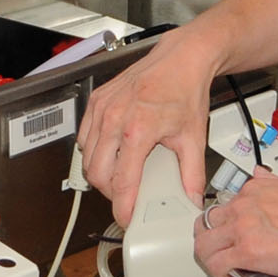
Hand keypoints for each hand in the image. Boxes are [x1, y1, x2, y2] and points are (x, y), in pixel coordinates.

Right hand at [77, 32, 219, 223]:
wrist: (182, 58)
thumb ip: (192, 174)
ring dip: (100, 171)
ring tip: (120, 172)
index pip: (122, 181)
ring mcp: (102, 109)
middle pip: (96, 173)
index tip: (126, 218)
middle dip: (110, 191)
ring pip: (86, 156)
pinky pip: (84, 136)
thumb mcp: (193, 137)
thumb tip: (191, 198)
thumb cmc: (185, 90)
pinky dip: (93, 149)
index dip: (122, 207)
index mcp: (138, 130)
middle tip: (126, 195)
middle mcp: (114, 118)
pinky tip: (111, 150)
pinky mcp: (97, 101)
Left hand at [195, 173, 277, 276]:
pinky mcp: (247, 252)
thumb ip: (273, 182)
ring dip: (209, 258)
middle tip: (219, 252)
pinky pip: (217, 264)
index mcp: (254, 190)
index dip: (226, 224)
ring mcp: (242, 228)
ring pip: (204, 244)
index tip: (233, 234)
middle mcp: (243, 206)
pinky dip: (218, 274)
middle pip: (207, 223)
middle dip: (210, 238)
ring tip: (220, 268)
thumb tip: (260, 174)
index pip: (225, 206)